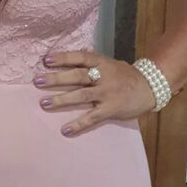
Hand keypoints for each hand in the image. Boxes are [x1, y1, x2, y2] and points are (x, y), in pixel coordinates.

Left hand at [33, 49, 155, 136]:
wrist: (150, 88)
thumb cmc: (124, 75)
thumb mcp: (109, 63)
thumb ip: (92, 62)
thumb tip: (69, 59)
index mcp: (102, 62)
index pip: (80, 57)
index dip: (63, 58)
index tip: (46, 60)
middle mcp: (103, 76)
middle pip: (77, 76)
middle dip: (56, 78)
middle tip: (37, 81)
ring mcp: (107, 93)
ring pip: (81, 95)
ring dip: (62, 99)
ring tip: (44, 103)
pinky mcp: (111, 109)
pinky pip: (92, 117)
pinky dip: (78, 124)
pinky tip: (65, 130)